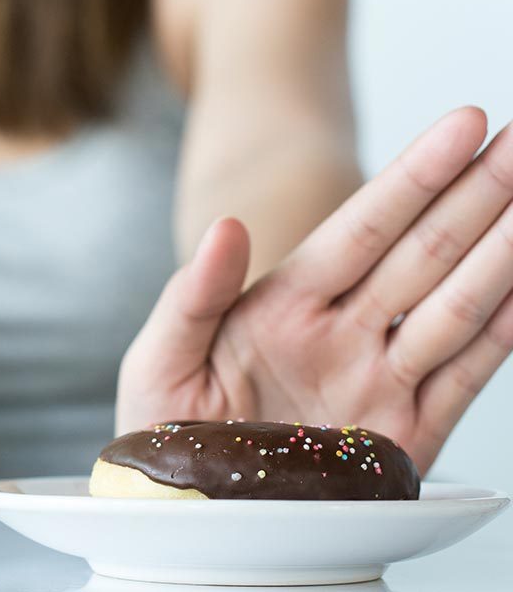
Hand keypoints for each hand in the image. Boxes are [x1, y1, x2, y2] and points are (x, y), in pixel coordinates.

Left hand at [118, 107, 512, 472]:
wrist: (187, 513)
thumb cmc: (167, 431)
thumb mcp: (160, 359)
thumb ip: (193, 294)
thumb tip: (226, 225)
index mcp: (284, 305)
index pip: (360, 228)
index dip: (413, 179)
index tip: (464, 125)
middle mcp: (342, 333)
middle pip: (421, 253)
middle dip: (477, 196)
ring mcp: (378, 381)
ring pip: (454, 305)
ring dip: (502, 252)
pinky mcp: (405, 437)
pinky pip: (465, 376)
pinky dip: (503, 333)